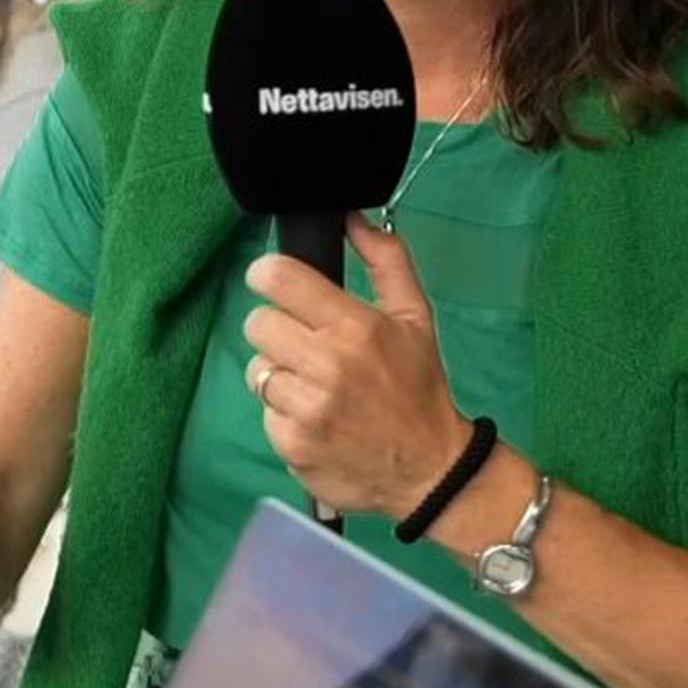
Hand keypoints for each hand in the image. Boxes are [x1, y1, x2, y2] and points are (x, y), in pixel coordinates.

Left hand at [242, 211, 471, 519]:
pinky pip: (266, 413)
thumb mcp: (415, 316)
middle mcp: (326, 366)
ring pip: (258, 369)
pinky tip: (317, 418)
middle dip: (276, 327)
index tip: (272, 280)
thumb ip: (386, 260)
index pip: (280, 280)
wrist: (430, 470)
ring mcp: (305, 409)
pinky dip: (285, 414)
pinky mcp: (291, 445)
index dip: (267, 274)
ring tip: (315, 385)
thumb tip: (353, 218)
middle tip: (304, 341)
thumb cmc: (419, 386)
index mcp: (355, 327)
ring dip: (280, 373)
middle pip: (258, 323)